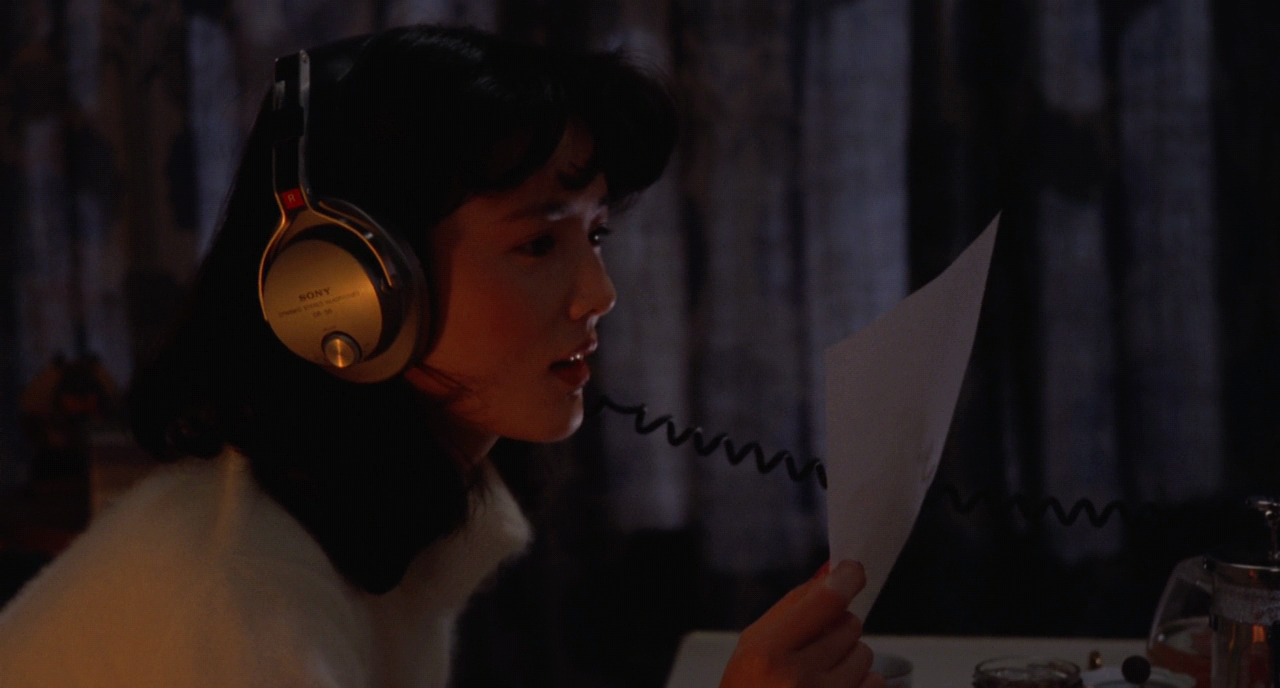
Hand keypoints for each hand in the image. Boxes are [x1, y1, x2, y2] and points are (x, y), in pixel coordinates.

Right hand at [718, 560, 884, 687]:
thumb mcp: (754, 644)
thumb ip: (794, 606)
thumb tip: (832, 571)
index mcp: (769, 654)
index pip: (825, 603)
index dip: (846, 580)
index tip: (853, 572)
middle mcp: (799, 680)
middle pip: (849, 625)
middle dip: (837, 627)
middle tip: (813, 644)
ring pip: (865, 654)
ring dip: (849, 656)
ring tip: (819, 672)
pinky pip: (875, 683)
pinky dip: (860, 682)